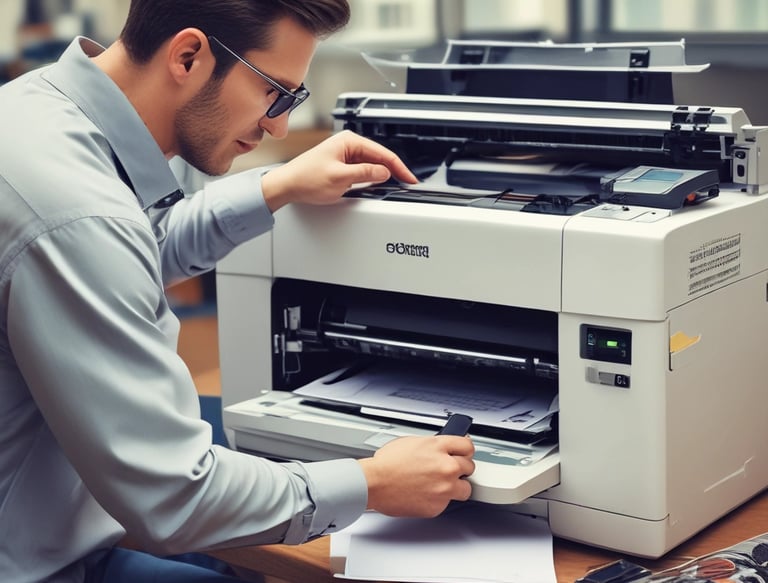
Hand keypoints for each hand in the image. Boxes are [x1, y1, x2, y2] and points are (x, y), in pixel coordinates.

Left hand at [260, 130, 416, 211]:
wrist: (287, 185)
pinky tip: (378, 184)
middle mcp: (347, 145)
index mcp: (349, 141)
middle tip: (408, 183)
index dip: (399, 167)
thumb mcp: (341, 177)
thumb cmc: (306, 178)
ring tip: (397, 184)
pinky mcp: (341, 165)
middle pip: (379, 157)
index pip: (382, 153)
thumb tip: (384, 172)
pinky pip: (363, 169)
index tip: (409, 178)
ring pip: (372, 164)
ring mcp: (344, 155)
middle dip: (394, 170)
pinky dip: (373, 177)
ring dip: (383, 174)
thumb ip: (365, 173)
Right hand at [358, 435, 474, 517]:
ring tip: (442, 485)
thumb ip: (433, 446)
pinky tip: (426, 494)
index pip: (468, 446)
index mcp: (439, 447)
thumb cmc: (386, 463)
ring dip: (457, 486)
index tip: (463, 454)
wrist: (374, 483)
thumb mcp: (412, 442)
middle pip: (470, 466)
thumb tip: (443, 449)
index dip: (465, 450)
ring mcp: (444, 488)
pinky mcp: (438, 506)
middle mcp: (446, 466)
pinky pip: (447, 503)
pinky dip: (439, 500)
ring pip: (466, 488)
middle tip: (449, 470)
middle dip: (461, 468)